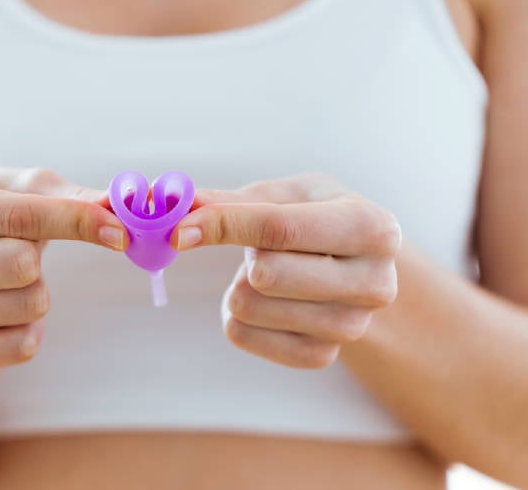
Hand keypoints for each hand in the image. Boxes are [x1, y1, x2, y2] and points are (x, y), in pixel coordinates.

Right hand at [0, 168, 128, 369]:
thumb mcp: (19, 193)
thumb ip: (71, 198)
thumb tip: (119, 209)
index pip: (18, 216)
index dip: (76, 220)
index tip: (120, 231)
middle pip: (21, 264)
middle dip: (40, 259)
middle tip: (22, 253)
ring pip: (29, 305)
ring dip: (37, 292)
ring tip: (6, 281)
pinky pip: (24, 345)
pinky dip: (32, 328)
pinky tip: (3, 311)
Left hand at [170, 174, 401, 368]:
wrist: (355, 266)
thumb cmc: (316, 219)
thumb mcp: (286, 196)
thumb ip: (232, 201)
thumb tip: (178, 204)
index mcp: (372, 227)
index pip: (280, 228)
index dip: (224, 224)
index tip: (181, 229)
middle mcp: (374, 283)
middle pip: (265, 275)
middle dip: (244, 256)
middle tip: (258, 248)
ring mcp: (351, 326)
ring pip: (249, 306)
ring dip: (240, 285)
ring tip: (269, 272)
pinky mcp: (323, 356)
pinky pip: (243, 335)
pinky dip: (238, 315)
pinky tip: (265, 300)